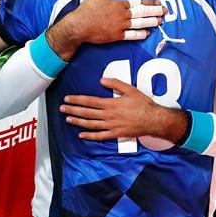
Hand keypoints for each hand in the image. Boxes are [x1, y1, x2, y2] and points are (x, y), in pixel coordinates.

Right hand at [47, 0, 166, 59]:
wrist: (78, 26)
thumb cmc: (86, 10)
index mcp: (118, 3)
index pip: (137, 1)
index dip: (149, 1)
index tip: (158, 1)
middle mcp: (121, 14)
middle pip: (142, 12)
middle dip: (155, 11)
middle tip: (165, 11)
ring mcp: (120, 26)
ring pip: (140, 23)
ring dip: (151, 22)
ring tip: (160, 21)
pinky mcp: (117, 36)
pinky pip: (132, 35)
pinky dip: (140, 34)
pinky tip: (148, 33)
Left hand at [60, 78, 186, 141]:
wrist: (153, 120)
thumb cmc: (143, 104)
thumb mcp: (131, 90)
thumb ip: (115, 84)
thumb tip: (101, 80)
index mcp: (111, 104)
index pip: (89, 101)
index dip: (77, 100)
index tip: (67, 99)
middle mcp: (108, 116)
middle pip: (87, 113)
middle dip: (73, 110)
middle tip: (62, 108)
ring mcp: (111, 126)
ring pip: (90, 124)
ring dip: (78, 122)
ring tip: (68, 119)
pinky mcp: (115, 134)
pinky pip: (100, 136)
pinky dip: (90, 136)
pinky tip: (82, 135)